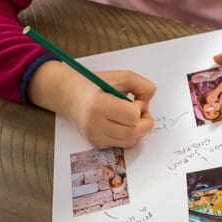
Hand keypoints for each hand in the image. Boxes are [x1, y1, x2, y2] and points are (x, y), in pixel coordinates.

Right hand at [28, 62, 155, 147]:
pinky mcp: (96, 144)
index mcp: (99, 105)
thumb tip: (149, 102)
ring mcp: (94, 137)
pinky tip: (122, 123)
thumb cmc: (98, 84)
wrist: (72, 96)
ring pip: (130, 142)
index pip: (132, 116)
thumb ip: (142, 85)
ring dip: (138, 130)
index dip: (141, 108)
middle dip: (144, 121)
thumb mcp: (122, 77)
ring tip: (131, 116)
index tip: (136, 100)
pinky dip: (128, 135)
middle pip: (133, 132)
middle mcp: (94, 125)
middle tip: (140, 110)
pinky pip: (122, 145)